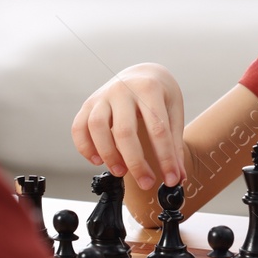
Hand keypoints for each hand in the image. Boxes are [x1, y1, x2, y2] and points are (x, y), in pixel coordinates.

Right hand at [71, 64, 186, 190]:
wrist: (142, 73)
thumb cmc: (159, 95)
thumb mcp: (173, 112)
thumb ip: (174, 145)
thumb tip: (178, 177)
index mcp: (149, 89)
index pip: (158, 129)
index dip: (165, 158)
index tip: (171, 180)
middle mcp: (122, 89)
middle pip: (124, 131)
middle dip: (136, 163)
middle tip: (146, 183)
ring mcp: (102, 96)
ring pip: (97, 127)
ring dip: (108, 155)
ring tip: (121, 172)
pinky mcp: (88, 104)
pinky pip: (79, 127)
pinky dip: (84, 147)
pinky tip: (97, 160)